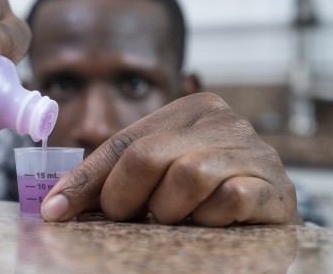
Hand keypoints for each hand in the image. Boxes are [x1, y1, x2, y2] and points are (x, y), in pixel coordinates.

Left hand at [41, 92, 299, 225]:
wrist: (272, 210)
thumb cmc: (206, 193)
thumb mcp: (158, 174)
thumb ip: (114, 180)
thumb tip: (56, 207)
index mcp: (190, 109)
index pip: (125, 143)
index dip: (87, 180)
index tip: (56, 212)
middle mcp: (223, 120)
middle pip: (147, 156)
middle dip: (126, 198)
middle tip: (130, 219)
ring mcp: (253, 151)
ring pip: (186, 177)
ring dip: (172, 210)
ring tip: (179, 218)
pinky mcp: (276, 187)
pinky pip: (228, 199)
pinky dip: (210, 218)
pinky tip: (212, 222)